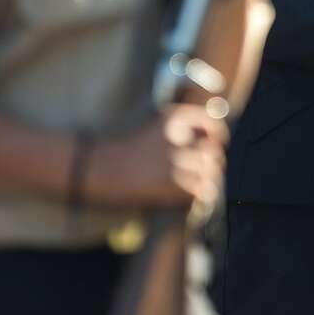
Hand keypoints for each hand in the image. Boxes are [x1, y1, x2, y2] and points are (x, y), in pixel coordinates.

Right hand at [89, 104, 227, 207]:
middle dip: (208, 163)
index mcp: (176, 117)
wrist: (98, 168)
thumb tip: (213, 141)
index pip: (213, 126)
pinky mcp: (175, 184)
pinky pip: (202, 192)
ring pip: (211, 173)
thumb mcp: (153, 127)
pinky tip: (183, 196)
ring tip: (190, 186)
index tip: (209, 148)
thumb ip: (183, 128)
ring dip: (204, 181)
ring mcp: (178, 161)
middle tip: (194, 172)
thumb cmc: (125, 149)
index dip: (215, 139)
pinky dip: (197, 196)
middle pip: (214, 153)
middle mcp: (181, 136)